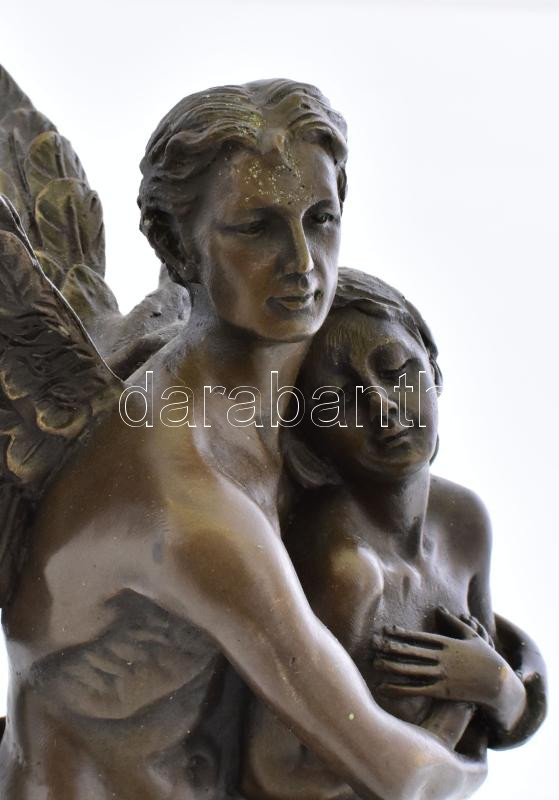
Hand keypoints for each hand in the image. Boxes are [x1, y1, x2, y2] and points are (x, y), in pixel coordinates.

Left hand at [373, 608, 511, 713]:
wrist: (500, 683)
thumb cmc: (487, 657)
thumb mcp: (473, 635)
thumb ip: (455, 622)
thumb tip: (441, 608)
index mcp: (447, 643)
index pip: (419, 637)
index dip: (401, 633)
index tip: (386, 630)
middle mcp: (442, 658)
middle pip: (412, 652)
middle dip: (391, 648)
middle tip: (373, 644)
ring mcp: (442, 675)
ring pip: (411, 670)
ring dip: (392, 667)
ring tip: (375, 664)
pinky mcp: (443, 692)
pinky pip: (417, 690)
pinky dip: (400, 689)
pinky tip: (386, 688)